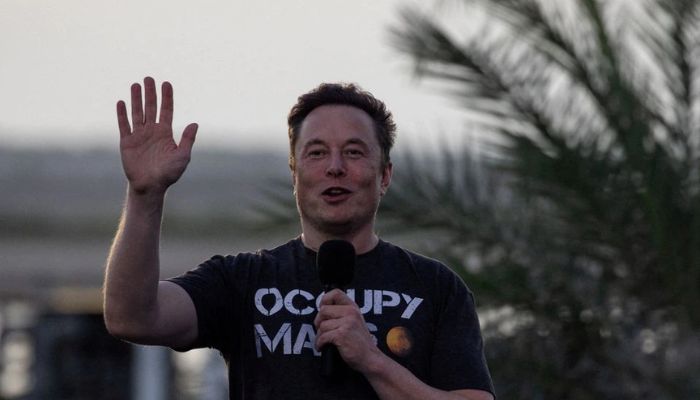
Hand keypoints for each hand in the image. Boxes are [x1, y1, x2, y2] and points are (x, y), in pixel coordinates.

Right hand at [116, 77, 197, 194]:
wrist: (151, 186)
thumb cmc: (169, 173)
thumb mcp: (182, 156)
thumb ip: (187, 140)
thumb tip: (194, 123)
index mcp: (165, 133)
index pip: (166, 110)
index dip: (167, 97)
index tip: (166, 83)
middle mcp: (152, 131)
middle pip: (151, 108)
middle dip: (150, 93)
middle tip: (149, 78)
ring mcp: (139, 136)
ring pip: (137, 113)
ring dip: (136, 99)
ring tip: (136, 85)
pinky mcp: (127, 142)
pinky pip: (124, 125)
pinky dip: (122, 114)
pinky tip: (121, 102)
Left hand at [314, 289, 381, 372]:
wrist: (370, 358)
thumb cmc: (360, 343)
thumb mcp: (355, 322)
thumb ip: (342, 314)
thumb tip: (323, 310)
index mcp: (353, 308)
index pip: (336, 293)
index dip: (325, 299)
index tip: (322, 309)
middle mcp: (351, 313)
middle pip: (323, 310)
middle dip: (318, 322)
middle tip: (322, 330)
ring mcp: (347, 323)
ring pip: (322, 325)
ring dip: (319, 336)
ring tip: (324, 341)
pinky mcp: (342, 335)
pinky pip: (322, 336)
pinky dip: (319, 343)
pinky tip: (323, 347)